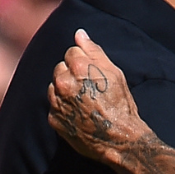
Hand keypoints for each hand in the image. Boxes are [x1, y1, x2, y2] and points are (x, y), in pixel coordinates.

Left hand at [47, 29, 149, 162]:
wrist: (119, 139)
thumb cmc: (121, 105)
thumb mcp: (114, 73)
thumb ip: (94, 51)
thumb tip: (79, 33)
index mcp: (79, 67)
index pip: (71, 52)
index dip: (84, 62)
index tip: (94, 75)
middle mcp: (64, 83)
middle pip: (60, 68)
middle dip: (72, 75)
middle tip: (89, 89)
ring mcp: (56, 102)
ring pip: (54, 87)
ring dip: (65, 91)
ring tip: (84, 102)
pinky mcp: (53, 119)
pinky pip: (54, 106)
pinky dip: (63, 108)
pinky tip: (79, 113)